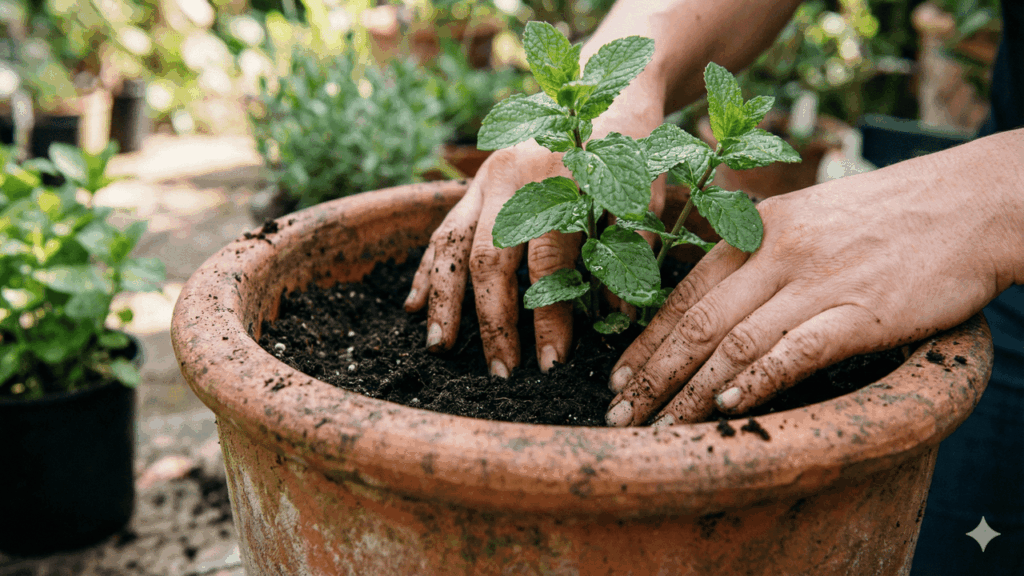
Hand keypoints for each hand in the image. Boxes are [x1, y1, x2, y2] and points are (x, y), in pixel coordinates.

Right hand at [404, 104, 665, 375]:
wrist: (604, 85)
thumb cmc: (631, 145)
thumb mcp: (643, 190)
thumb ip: (628, 247)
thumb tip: (615, 312)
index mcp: (560, 178)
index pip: (548, 262)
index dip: (549, 316)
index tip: (552, 362)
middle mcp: (514, 177)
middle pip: (490, 259)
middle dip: (492, 321)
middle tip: (500, 371)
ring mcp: (486, 178)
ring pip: (453, 244)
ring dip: (445, 300)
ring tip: (439, 347)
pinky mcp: (473, 183)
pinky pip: (441, 230)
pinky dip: (426, 270)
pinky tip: (414, 307)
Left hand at [605, 138, 1023, 425]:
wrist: (971, 204)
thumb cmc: (887, 217)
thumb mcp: (807, 218)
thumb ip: (757, 256)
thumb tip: (711, 304)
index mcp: (758, 230)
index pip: (684, 294)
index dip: (647, 342)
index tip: (619, 379)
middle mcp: (778, 253)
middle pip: (697, 323)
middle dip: (652, 376)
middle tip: (619, 417)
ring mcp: (817, 280)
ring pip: (735, 342)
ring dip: (691, 392)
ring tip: (661, 429)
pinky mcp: (861, 310)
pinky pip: (797, 350)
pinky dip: (759, 380)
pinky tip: (730, 407)